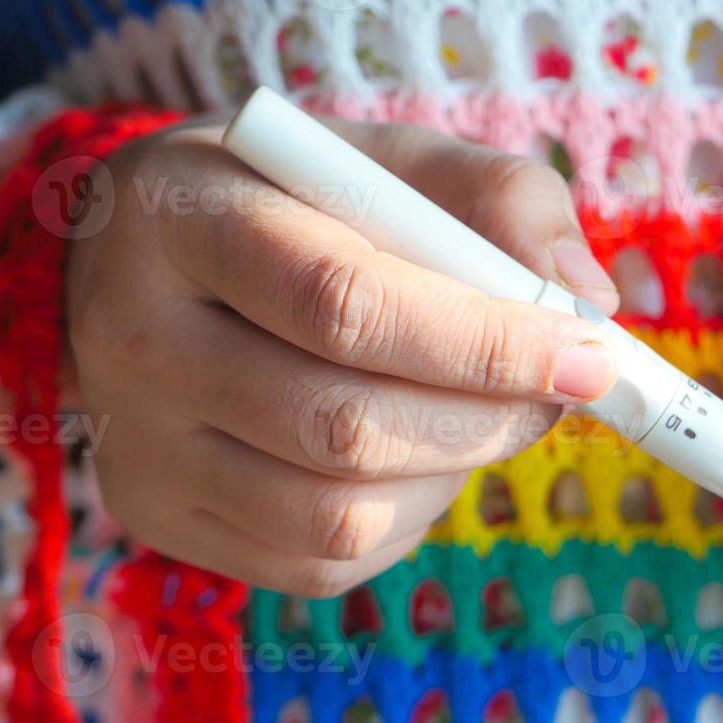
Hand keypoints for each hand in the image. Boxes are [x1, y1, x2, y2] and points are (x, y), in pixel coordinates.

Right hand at [66, 118, 618, 595]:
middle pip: (343, 425)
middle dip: (490, 418)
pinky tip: (414, 457)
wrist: (148, 264)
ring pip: (337, 513)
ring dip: (452, 474)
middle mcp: (135, 338)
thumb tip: (588, 301)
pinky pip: (321, 561)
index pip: (345, 302)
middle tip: (559, 392)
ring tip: (479, 416)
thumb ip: (502, 199)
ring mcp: (139, 445)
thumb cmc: (299, 204)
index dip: (484, 342)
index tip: (587, 354)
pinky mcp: (162, 517)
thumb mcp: (392, 161)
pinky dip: (407, 518)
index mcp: (182, 213)